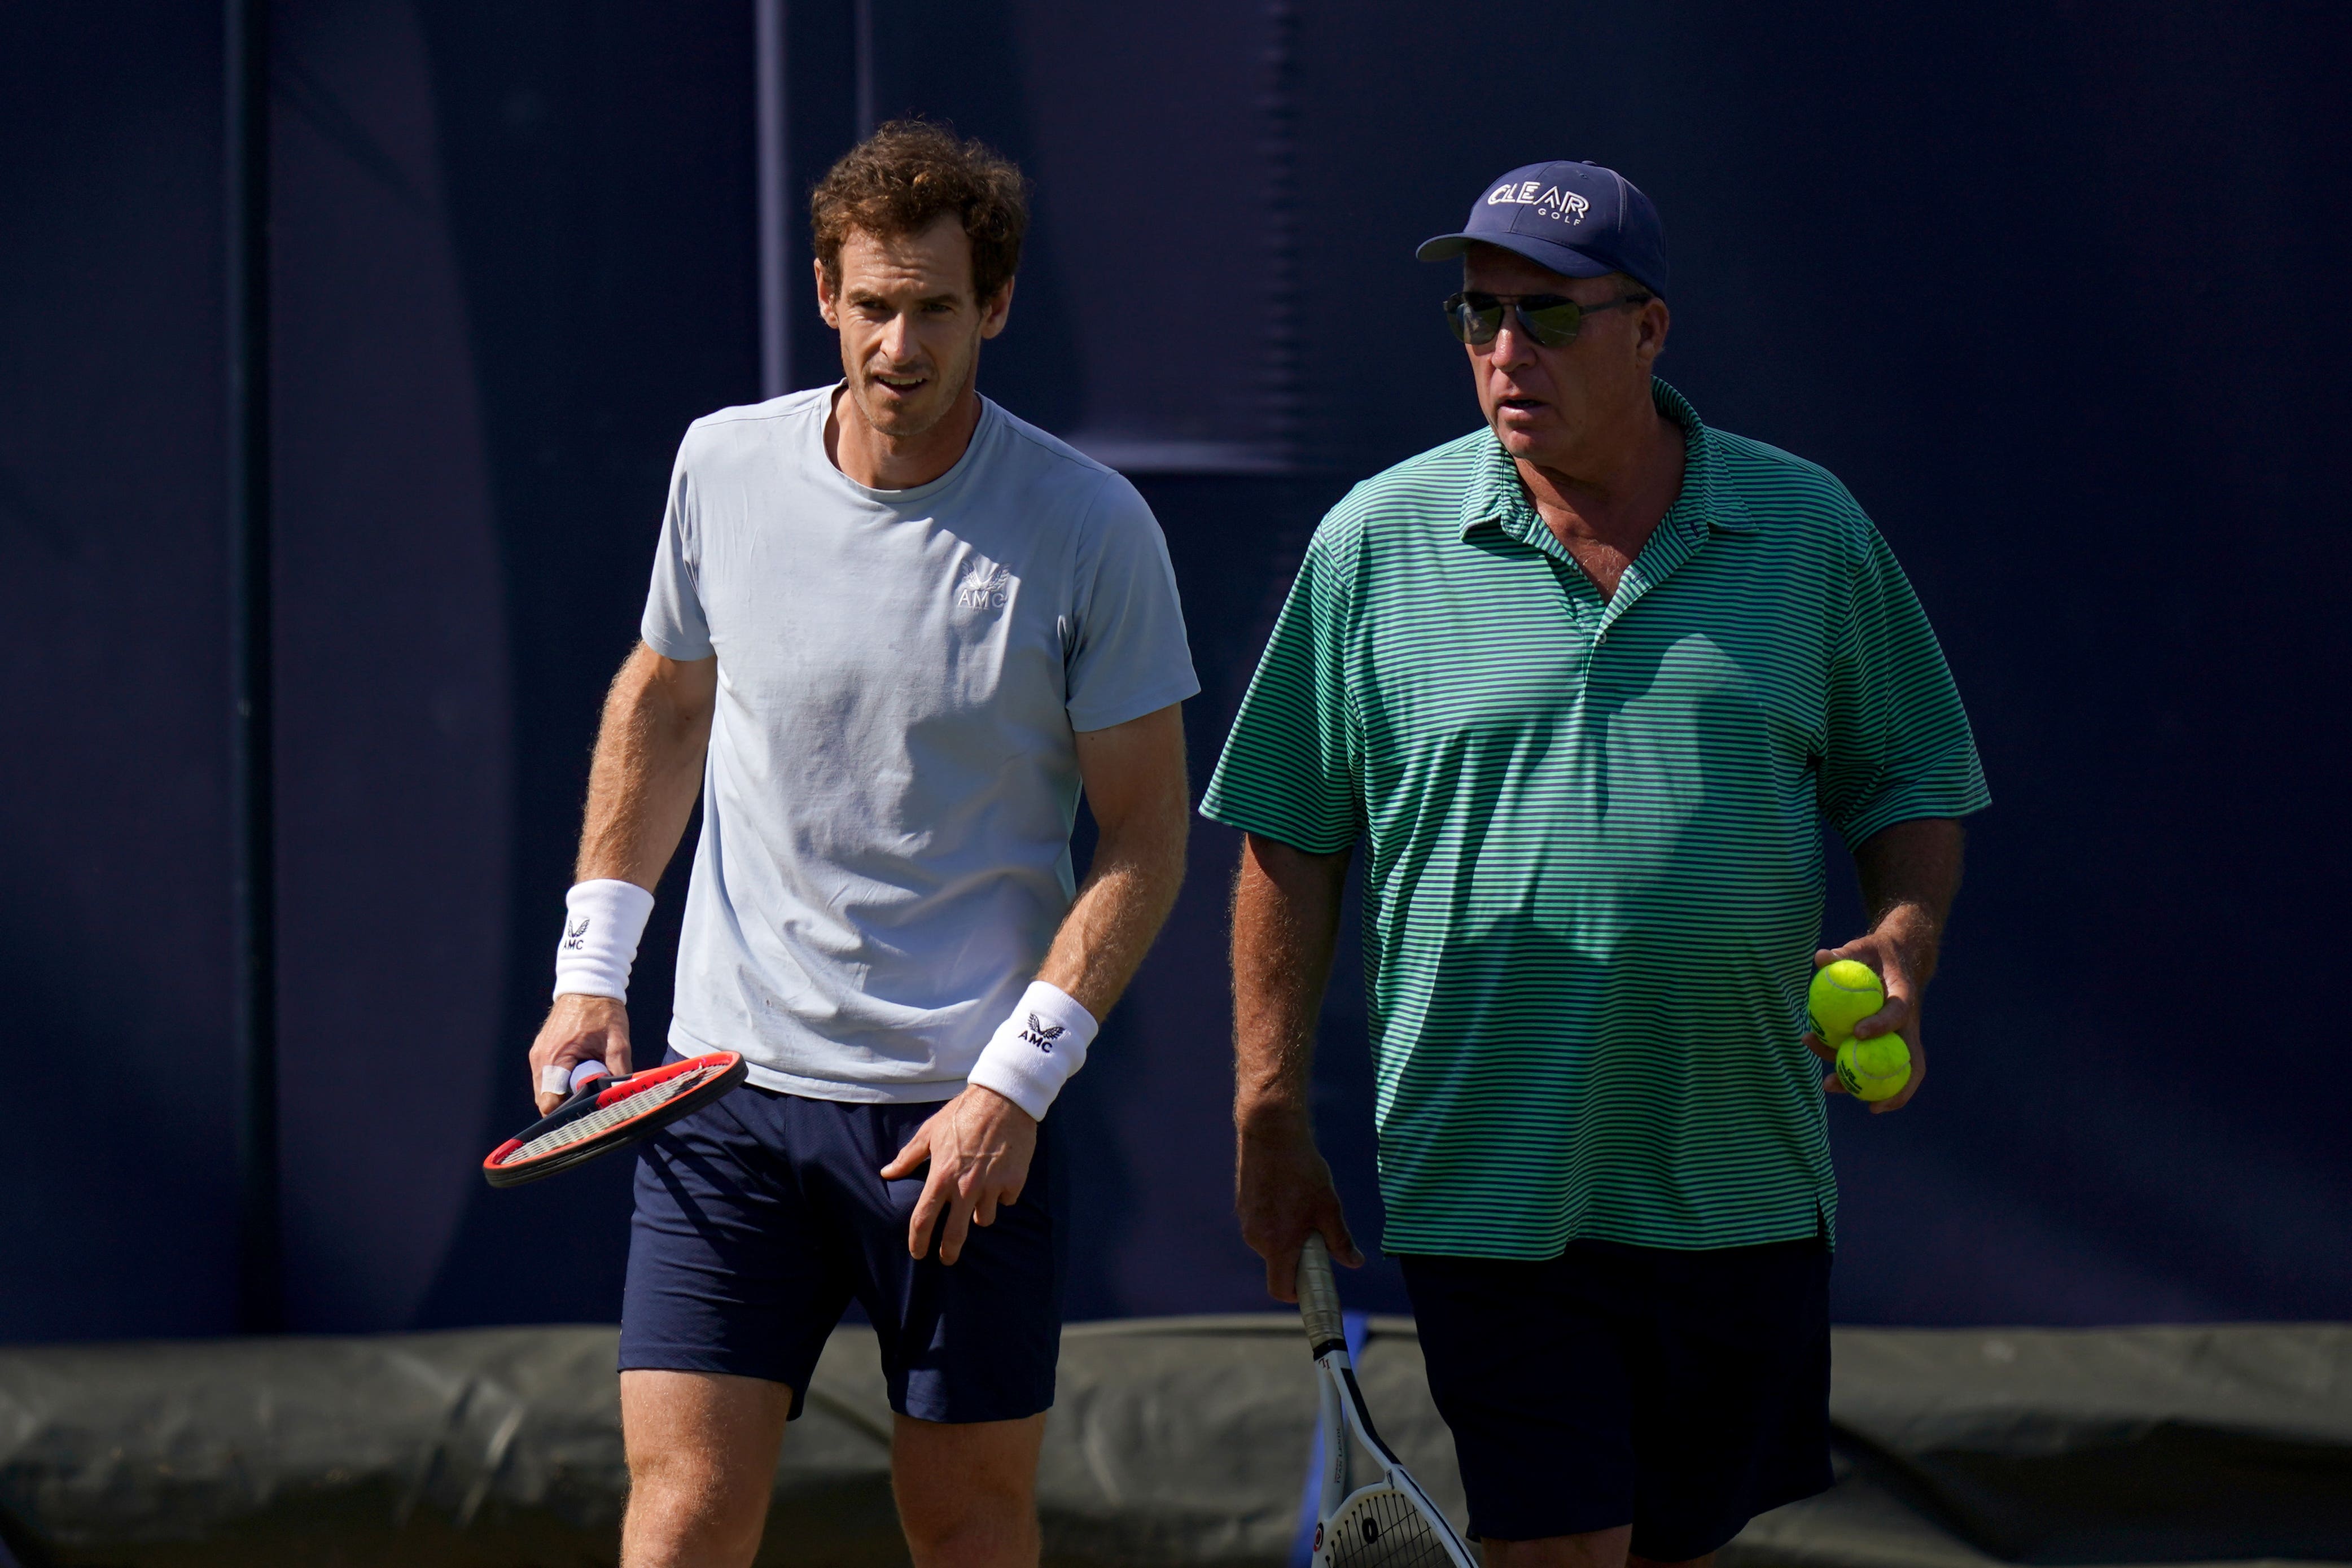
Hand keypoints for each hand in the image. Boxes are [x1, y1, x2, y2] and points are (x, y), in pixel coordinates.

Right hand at [527, 993, 633, 1113]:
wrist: (588, 984)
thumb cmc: (603, 1011)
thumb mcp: (618, 1041)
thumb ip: (619, 1069)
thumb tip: (621, 1093)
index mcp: (555, 1057)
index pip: (549, 1102)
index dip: (566, 1113)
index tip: (585, 1114)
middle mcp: (540, 1058)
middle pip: (546, 1100)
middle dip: (567, 1106)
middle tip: (590, 1103)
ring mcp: (538, 1055)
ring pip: (546, 1090)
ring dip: (564, 1094)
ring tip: (586, 1088)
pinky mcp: (541, 1051)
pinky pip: (547, 1077)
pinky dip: (561, 1082)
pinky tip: (580, 1077)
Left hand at [880, 1085, 1037, 1264]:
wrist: (1004, 1098)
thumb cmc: (963, 1113)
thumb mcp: (930, 1131)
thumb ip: (909, 1157)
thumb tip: (887, 1173)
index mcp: (941, 1176)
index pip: (924, 1219)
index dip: (918, 1241)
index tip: (918, 1253)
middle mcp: (966, 1187)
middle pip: (955, 1234)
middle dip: (949, 1251)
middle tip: (947, 1258)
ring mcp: (992, 1186)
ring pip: (984, 1219)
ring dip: (979, 1213)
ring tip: (978, 1200)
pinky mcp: (1014, 1181)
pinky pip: (1006, 1201)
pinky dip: (1001, 1195)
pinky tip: (1000, 1179)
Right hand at [1236, 1110, 1361, 1302]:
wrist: (1271, 1133)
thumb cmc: (1302, 1171)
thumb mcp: (1329, 1208)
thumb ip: (1340, 1240)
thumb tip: (1354, 1262)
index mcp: (1278, 1245)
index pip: (1280, 1289)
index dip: (1297, 1294)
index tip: (1311, 1287)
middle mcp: (1256, 1238)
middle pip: (1279, 1263)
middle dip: (1298, 1255)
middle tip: (1318, 1231)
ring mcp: (1247, 1221)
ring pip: (1271, 1240)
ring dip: (1288, 1233)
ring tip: (1304, 1202)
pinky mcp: (1243, 1204)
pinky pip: (1262, 1222)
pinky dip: (1277, 1217)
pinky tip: (1289, 1191)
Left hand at [1804, 923, 1929, 1114]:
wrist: (1897, 961)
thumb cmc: (1877, 955)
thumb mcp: (1863, 948)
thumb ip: (1845, 953)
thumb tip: (1821, 957)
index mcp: (1904, 997)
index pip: (1897, 1013)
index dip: (1880, 1024)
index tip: (1857, 1032)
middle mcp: (1906, 1024)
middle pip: (1903, 1057)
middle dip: (1882, 1077)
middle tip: (1847, 1083)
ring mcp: (1897, 1037)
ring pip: (1887, 1068)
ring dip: (1862, 1083)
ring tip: (1828, 1085)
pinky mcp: (1885, 1044)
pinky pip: (1874, 1065)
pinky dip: (1856, 1077)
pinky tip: (1831, 1082)